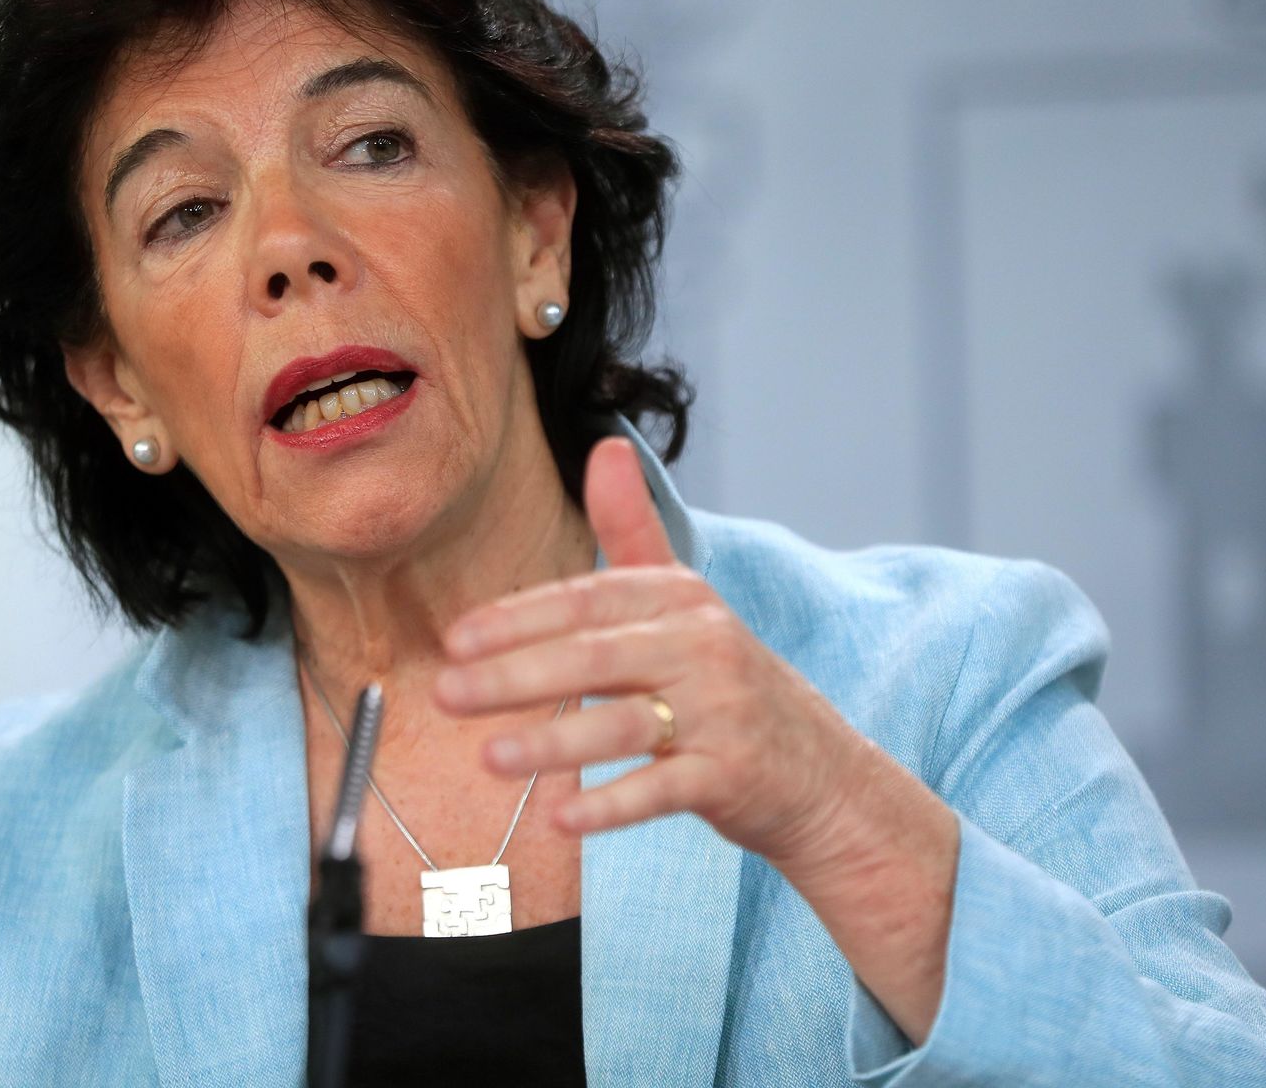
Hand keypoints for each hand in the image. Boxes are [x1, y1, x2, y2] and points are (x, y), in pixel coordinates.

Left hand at [434, 435, 863, 870]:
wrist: (820, 771)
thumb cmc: (727, 683)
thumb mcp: (684, 602)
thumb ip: (635, 529)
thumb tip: (605, 445)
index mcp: (679, 598)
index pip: (587, 602)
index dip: (518, 619)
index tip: (456, 639)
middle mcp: (703, 646)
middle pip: (596, 657)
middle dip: (514, 675)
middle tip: (445, 694)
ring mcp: (722, 711)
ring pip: (626, 724)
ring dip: (553, 743)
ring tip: (487, 760)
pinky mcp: (734, 773)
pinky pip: (664, 789)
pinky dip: (612, 806)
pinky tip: (560, 820)